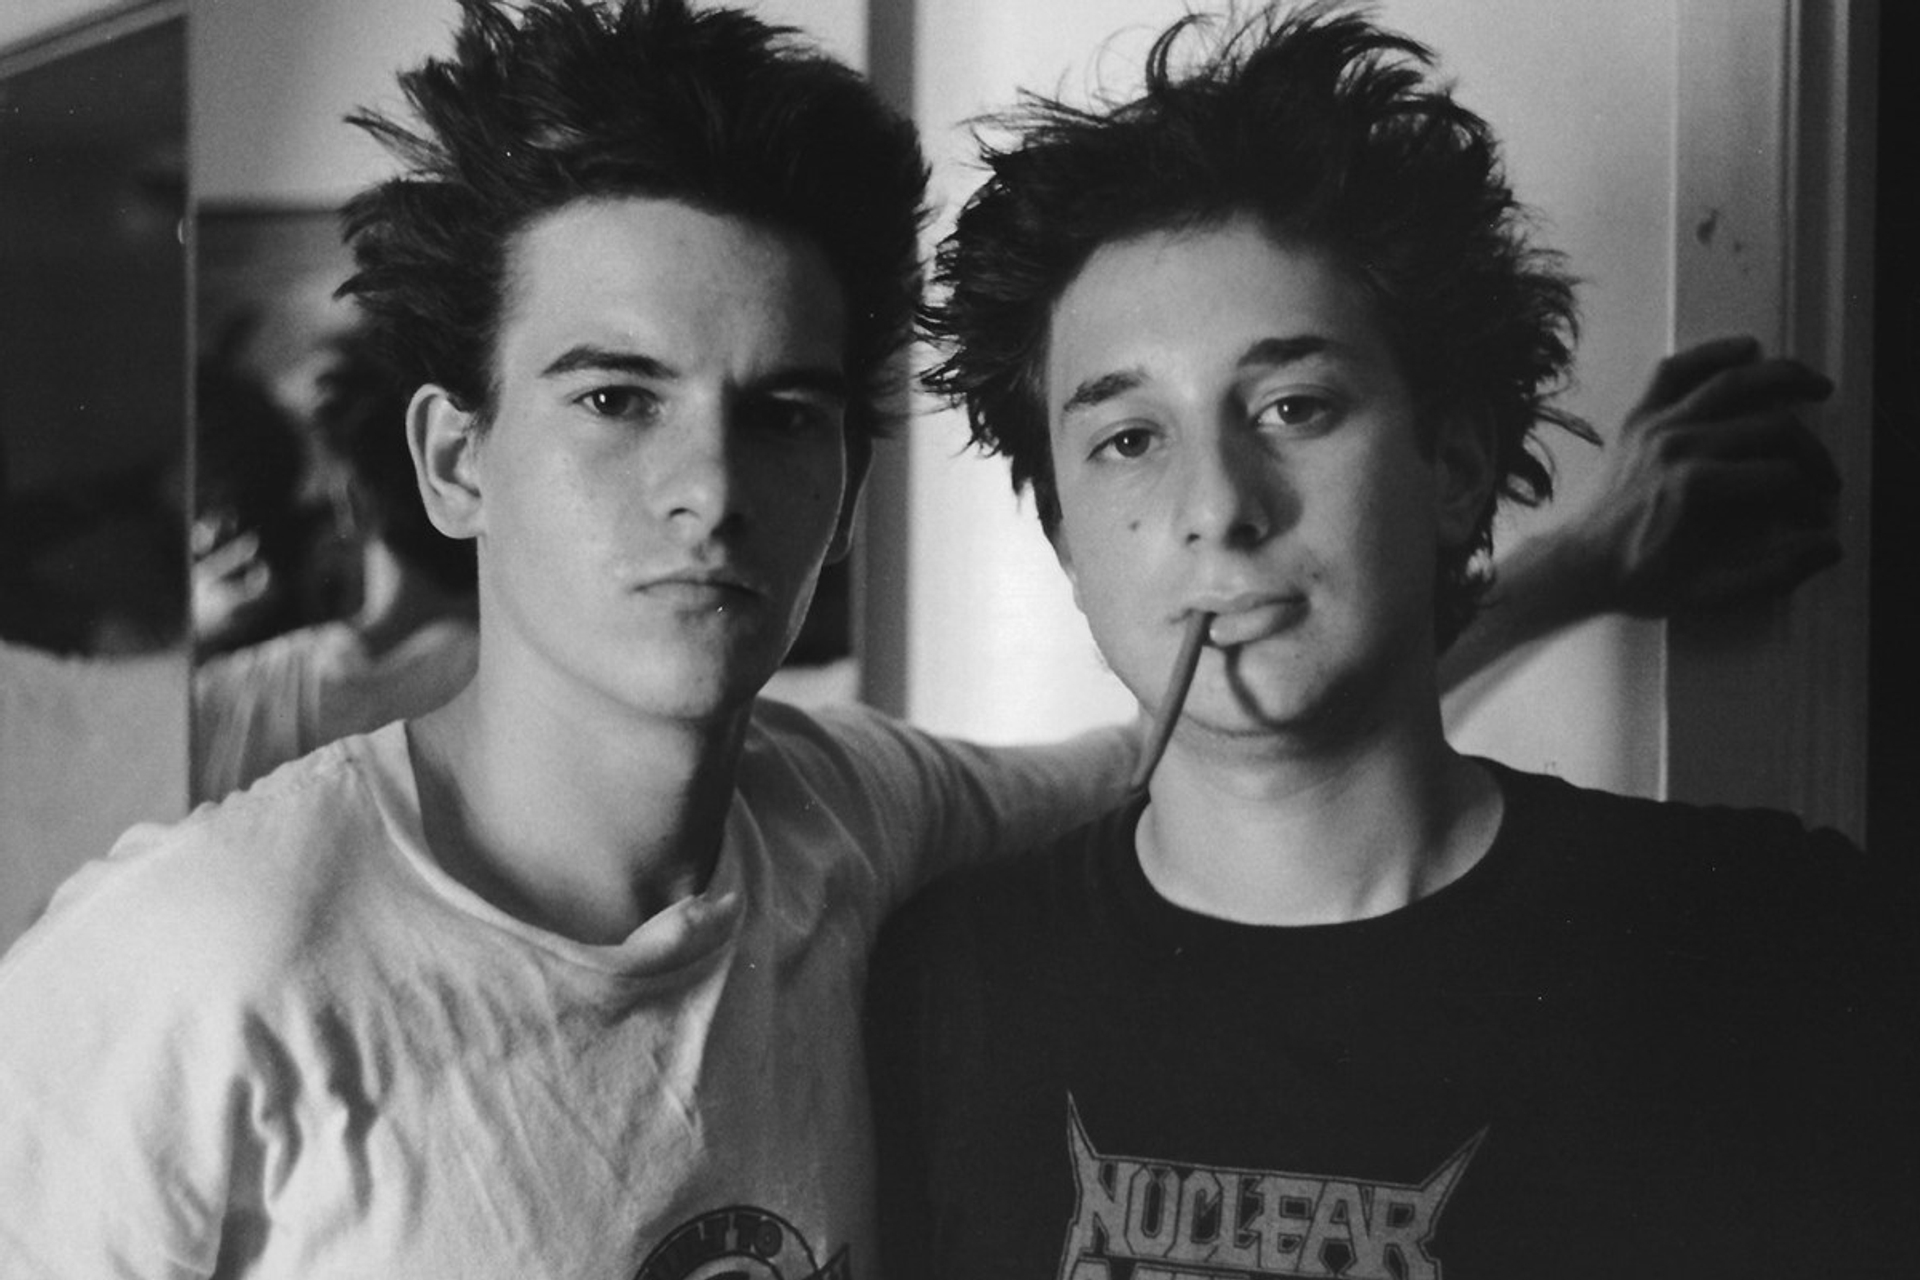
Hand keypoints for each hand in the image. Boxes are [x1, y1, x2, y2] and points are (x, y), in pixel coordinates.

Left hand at [1560, 335, 1840, 617]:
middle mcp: (1679, 445)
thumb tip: (1830, 547)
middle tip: (1825, 474)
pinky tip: (1746, 349)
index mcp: (1697, 487)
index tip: (1818, 514)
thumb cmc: (1639, 578)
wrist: (1578, 565)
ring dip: (1784, 377)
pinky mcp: (1638, 417)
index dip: (1811, 496)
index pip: (1782, 476)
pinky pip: (1673, 371)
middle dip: (1810, 450)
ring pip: (1732, 383)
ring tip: (1818, 386)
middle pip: (1770, 427)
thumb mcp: (1709, 592)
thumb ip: (1773, 574)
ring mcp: (1656, 425)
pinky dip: (1711, 353)